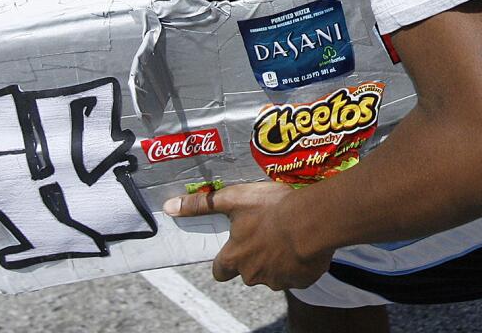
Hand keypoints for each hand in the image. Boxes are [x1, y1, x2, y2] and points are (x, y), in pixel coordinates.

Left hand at [165, 183, 332, 290]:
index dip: (225, 261)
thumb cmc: (272, 209)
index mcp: (235, 257)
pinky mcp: (299, 282)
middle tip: (268, 235)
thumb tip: (170, 206)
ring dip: (278, 260)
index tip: (234, 250)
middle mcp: (252, 274)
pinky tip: (304, 246)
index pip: (220, 270)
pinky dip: (298, 265)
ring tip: (289, 237)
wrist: (311, 221)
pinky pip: (296, 276)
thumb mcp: (235, 199)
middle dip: (256, 258)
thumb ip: (203, 204)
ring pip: (273, 274)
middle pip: (248, 272)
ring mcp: (276, 280)